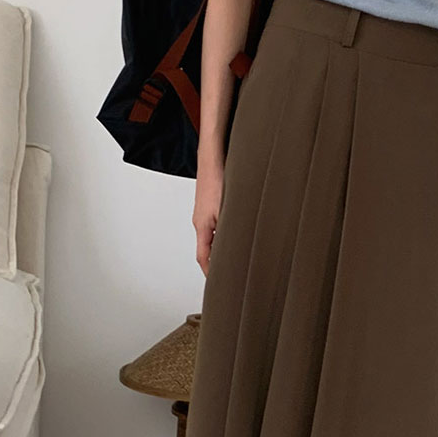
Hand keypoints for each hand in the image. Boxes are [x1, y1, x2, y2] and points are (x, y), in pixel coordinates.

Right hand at [193, 149, 224, 273]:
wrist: (212, 154)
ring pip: (212, 233)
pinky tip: (236, 225)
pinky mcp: (211, 200)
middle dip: (217, 259)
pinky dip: (224, 228)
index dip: (210, 272)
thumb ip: (230, 231)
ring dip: (222, 243)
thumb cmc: (215, 177)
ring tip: (236, 251)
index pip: (203, 257)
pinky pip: (216, 220)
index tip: (217, 283)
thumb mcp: (225, 210)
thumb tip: (236, 248)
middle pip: (207, 246)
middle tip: (229, 270)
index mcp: (202, 226)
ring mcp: (205, 210)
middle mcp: (201, 220)